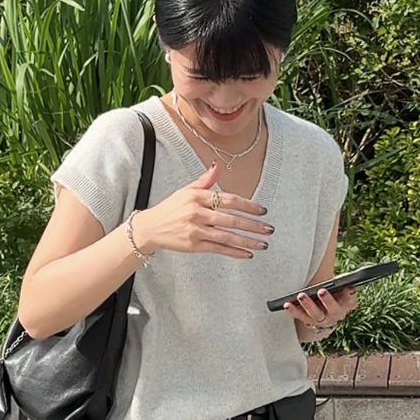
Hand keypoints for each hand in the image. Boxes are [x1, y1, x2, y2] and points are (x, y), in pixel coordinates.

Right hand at [135, 162, 273, 258]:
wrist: (150, 228)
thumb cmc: (170, 208)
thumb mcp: (186, 190)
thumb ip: (205, 180)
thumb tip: (217, 165)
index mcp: (197, 196)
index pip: (228, 199)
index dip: (247, 205)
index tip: (262, 210)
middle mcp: (197, 212)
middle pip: (231, 219)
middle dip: (253, 225)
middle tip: (269, 228)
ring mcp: (195, 230)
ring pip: (227, 237)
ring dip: (248, 241)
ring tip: (263, 244)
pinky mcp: (194, 245)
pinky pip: (219, 249)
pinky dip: (234, 252)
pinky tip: (247, 254)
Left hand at [283, 285, 358, 339]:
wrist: (325, 316)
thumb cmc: (333, 295)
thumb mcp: (341, 289)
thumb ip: (342, 284)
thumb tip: (345, 278)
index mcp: (346, 304)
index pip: (351, 300)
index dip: (350, 294)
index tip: (348, 287)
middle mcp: (336, 314)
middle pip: (333, 309)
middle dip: (328, 300)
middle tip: (321, 291)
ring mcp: (322, 320)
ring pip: (316, 314)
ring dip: (308, 305)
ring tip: (301, 295)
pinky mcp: (309, 321)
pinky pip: (301, 316)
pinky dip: (294, 311)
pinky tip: (287, 304)